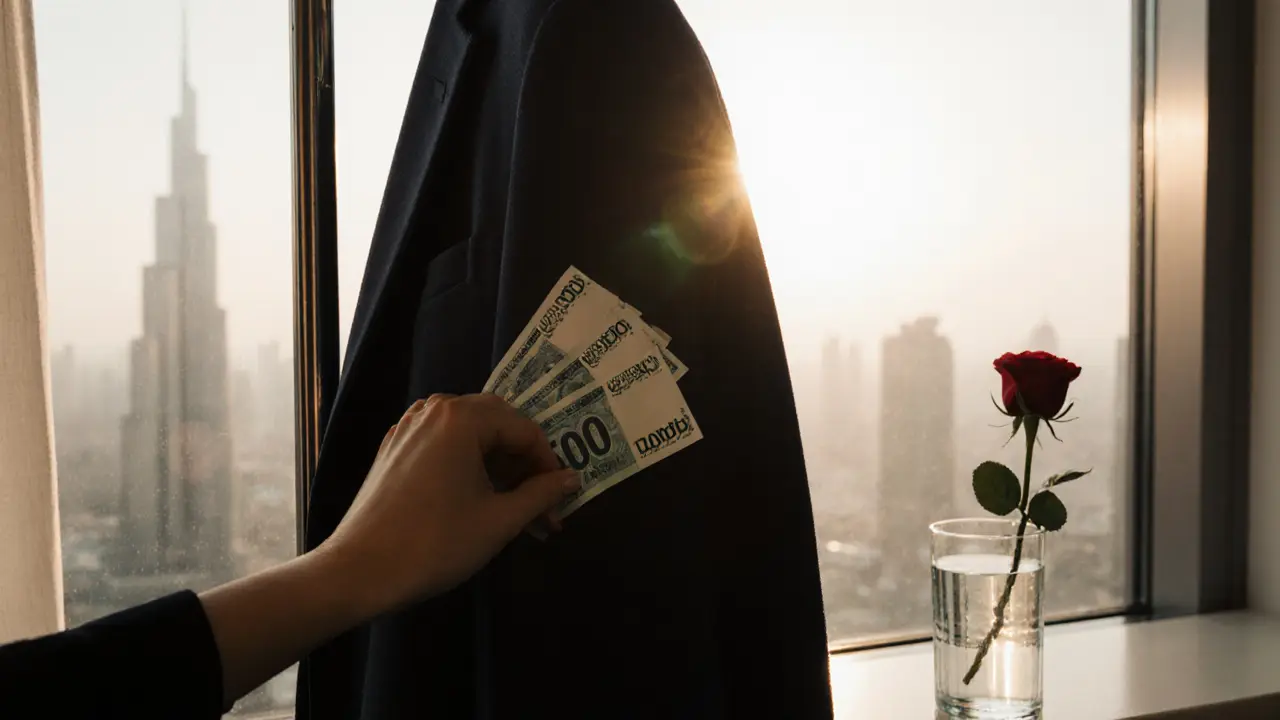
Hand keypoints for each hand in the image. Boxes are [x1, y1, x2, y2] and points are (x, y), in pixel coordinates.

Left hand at [320, 393, 579, 614]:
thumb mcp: (498, 521)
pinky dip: (469, 468)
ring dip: (499, 469)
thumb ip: (541, 495)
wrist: (358, 571)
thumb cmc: (435, 544)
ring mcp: (409, 427)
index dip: (549, 465)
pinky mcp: (394, 448)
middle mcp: (434, 410)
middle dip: (525, 466)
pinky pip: (444, 446)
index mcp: (461, 418)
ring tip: (516, 512)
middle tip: (543, 507)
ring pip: (471, 437)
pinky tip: (479, 501)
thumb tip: (572, 479)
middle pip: (498, 426)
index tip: (561, 501)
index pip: (524, 429)